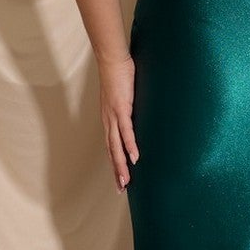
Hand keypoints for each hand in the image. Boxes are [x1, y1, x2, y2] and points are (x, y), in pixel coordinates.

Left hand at [99, 53, 138, 190]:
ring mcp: (114, 115)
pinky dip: (130, 145)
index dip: (115, 164)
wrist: (112, 59)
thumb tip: (140, 114)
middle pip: (112, 151)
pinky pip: (126, 131)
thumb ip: (130, 107)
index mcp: (109, 119)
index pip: (111, 146)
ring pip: (116, 146)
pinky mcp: (121, 108)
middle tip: (121, 189)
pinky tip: (135, 158)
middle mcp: (109, 121)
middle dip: (117, 171)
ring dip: (121, 165)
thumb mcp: (125, 96)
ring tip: (126, 181)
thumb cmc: (119, 74)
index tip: (120, 179)